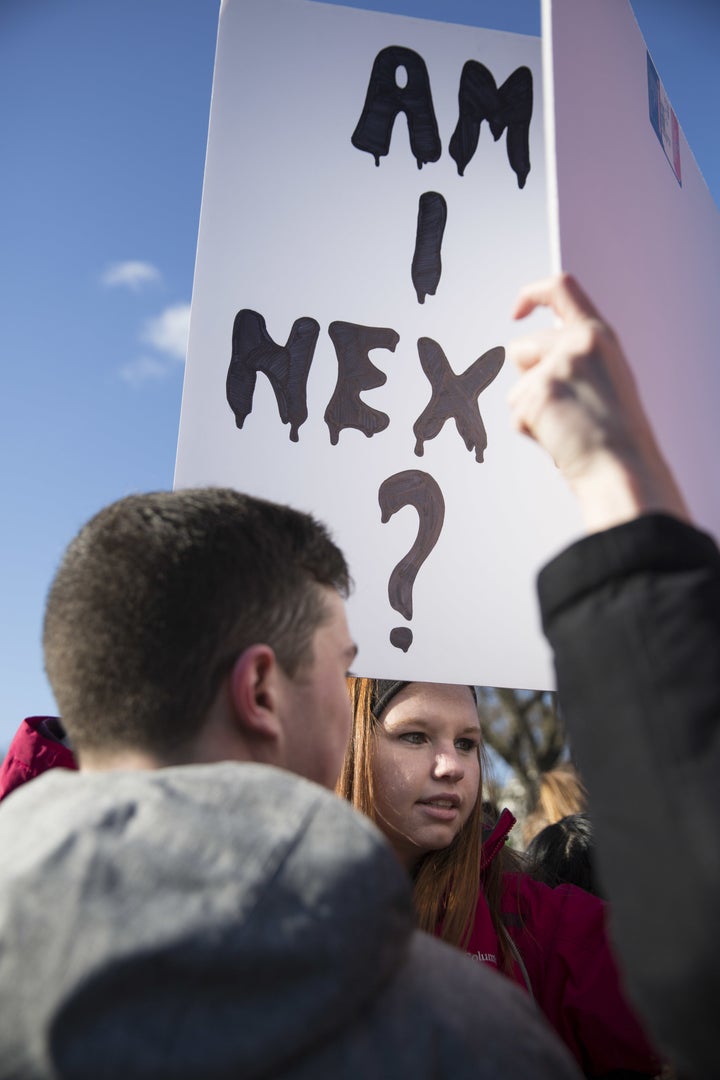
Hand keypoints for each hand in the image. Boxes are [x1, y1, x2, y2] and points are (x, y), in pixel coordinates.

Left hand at [507, 273, 688, 531]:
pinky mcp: (539, 394)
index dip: (531, 295)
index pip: (561, 289)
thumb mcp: (607, 377)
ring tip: (564, 425)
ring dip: (528, 408)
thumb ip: (576, 357)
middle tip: (560, 407)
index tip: (517, 311)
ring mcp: (557, 367)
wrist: (623, 467)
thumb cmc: (616, 434)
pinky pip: (515, 415)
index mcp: (598, 336)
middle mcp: (578, 344)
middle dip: (526, 379)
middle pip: (520, 347)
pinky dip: (530, 431)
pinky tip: (558, 438)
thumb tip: (534, 357)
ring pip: (515, 386)